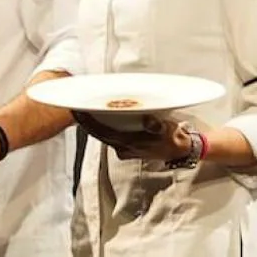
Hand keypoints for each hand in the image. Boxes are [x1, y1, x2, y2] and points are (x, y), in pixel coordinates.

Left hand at [73, 111, 190, 162]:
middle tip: (75, 107)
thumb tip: (150, 122)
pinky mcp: (128, 147)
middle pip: (99, 134)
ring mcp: (125, 149)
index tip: (78, 111)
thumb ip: (158, 127)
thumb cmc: (172, 138)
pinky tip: (101, 117)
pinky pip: (111, 136)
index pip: (103, 132)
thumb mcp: (168, 130)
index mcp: (130, 143)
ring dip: (94, 124)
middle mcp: (124, 148)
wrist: (181, 151)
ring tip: (84, 109)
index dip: (89, 122)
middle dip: (87, 121)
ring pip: (104, 135)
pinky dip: (104, 127)